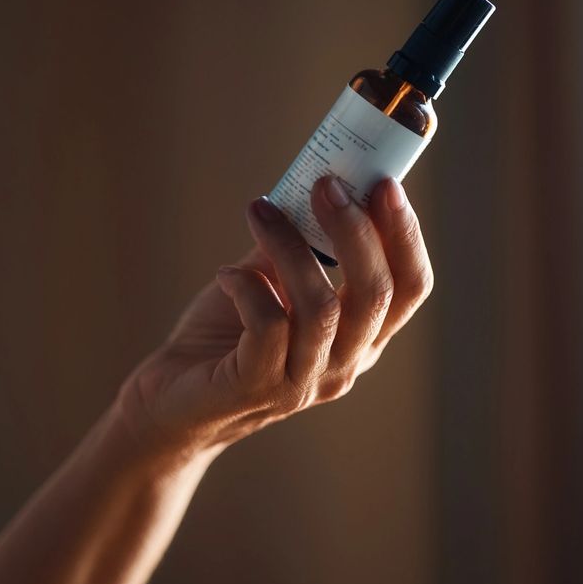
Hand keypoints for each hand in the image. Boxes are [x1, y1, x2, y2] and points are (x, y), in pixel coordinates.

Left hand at [116, 174, 433, 469]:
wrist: (170, 401)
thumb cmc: (227, 335)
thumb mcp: (271, 282)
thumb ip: (299, 246)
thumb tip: (314, 182)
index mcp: (361, 337)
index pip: (411, 287)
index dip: (405, 234)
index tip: (383, 184)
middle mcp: (343, 364)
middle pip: (377, 294)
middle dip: (356, 229)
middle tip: (326, 184)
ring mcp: (302, 382)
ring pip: (322, 308)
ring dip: (290, 246)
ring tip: (259, 211)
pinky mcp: (255, 388)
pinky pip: (268, 326)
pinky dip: (247, 286)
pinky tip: (225, 274)